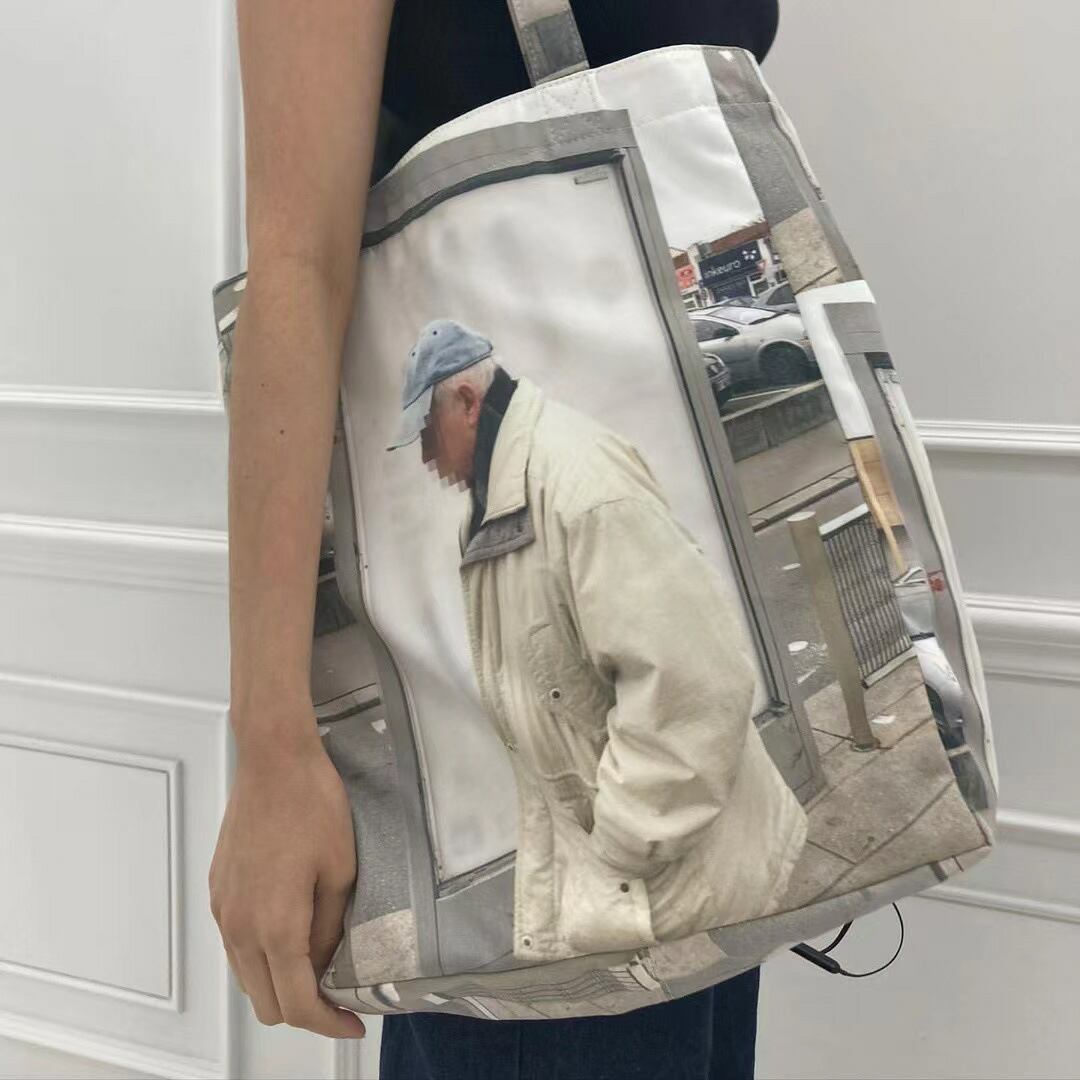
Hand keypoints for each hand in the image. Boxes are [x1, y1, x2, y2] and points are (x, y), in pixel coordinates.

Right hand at [208, 715, 364, 1038]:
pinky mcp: (218, 891)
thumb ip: (330, 928)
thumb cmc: (313, 805)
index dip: (328, 1023)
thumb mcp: (341, 871)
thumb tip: (327, 962)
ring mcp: (224, 909)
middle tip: (340, 993)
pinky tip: (292, 933)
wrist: (274, 760)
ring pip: (247, 976)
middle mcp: (239, 926)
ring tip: (320, 962)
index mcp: (274, 926)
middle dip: (304, 1008)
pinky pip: (237, 944)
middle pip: (265, 1002)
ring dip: (280, 982)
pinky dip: (262, 955)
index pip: (296, 1004)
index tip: (353, 1022)